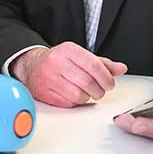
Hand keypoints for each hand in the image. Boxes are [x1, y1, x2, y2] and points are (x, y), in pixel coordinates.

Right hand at [11, 42, 126, 106]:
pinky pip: (69, 103)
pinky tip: (75, 95)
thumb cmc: (59, 61)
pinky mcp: (45, 93)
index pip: (93, 64)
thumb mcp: (80, 56)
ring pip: (80, 95)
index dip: (106, 77)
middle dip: (100, 90)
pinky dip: (77, 102)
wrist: (32, 66)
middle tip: (101, 90)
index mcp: (67, 49)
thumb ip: (101, 63)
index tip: (110, 83)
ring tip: (87, 92)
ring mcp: (49, 78)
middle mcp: (56, 62)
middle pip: (88, 82)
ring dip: (89, 97)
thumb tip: (121, 68)